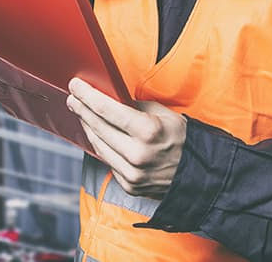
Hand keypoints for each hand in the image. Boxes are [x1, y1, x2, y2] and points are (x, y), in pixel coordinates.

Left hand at [67, 77, 185, 198]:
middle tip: (72, 98)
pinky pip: (108, 161)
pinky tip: (96, 134)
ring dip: (87, 127)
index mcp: (148, 131)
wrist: (199, 175)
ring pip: (98, 145)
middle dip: (82, 109)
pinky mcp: (130, 186)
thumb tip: (110, 97)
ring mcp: (132, 173)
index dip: (88, 95)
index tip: (75, 85)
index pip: (107, 109)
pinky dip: (101, 146)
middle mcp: (138, 154)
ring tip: (82, 114)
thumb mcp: (164, 114)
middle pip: (98, 127)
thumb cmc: (182, 139)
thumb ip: (136, 107)